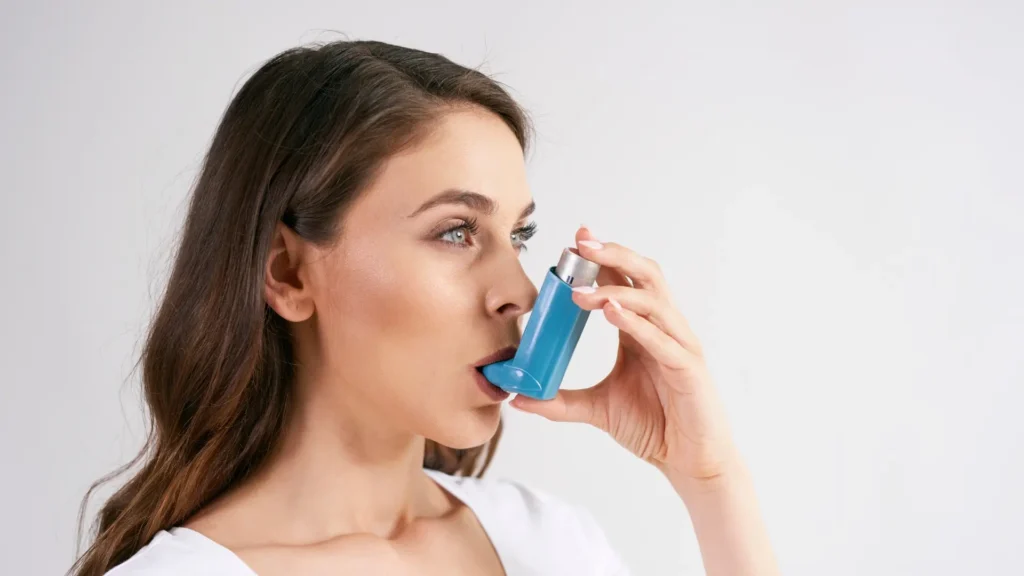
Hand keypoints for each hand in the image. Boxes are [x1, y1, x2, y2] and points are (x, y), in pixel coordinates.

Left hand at [511, 226, 739, 487]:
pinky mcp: (688, 369)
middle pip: (644, 275)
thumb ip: (560, 400)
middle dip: (613, 255)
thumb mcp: (597, 408)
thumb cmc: (653, 426)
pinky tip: (612, 312)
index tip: (574, 243)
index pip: (624, 282)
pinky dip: (637, 323)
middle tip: (581, 245)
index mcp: (641, 330)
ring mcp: (679, 345)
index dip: (602, 260)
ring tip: (580, 291)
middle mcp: (663, 329)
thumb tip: (519, 397)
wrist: (687, 461)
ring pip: (653, 301)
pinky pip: (663, 339)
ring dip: (616, 290)